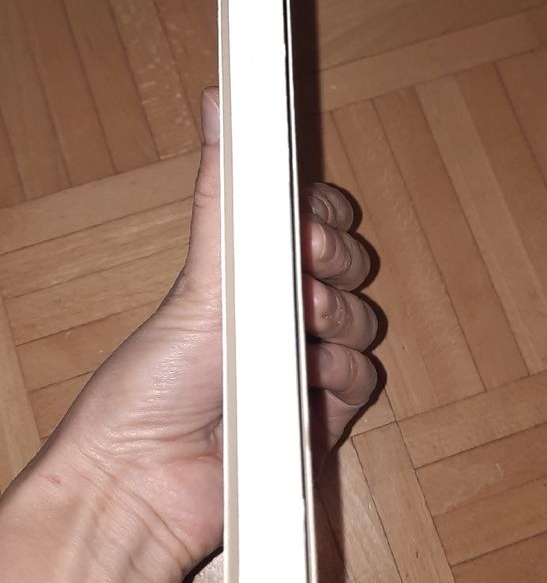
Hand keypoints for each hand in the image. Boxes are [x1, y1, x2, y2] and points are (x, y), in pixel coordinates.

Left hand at [37, 88, 377, 582]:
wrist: (146, 481)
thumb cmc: (150, 382)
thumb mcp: (198, 274)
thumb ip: (221, 191)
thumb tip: (220, 100)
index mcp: (248, 272)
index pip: (314, 220)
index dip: (322, 218)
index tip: (306, 225)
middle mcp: (279, 314)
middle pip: (348, 266)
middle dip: (333, 267)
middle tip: (301, 278)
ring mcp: (303, 364)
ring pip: (364, 322)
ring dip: (337, 325)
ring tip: (297, 336)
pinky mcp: (323, 415)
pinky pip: (366, 381)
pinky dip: (342, 381)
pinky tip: (308, 385)